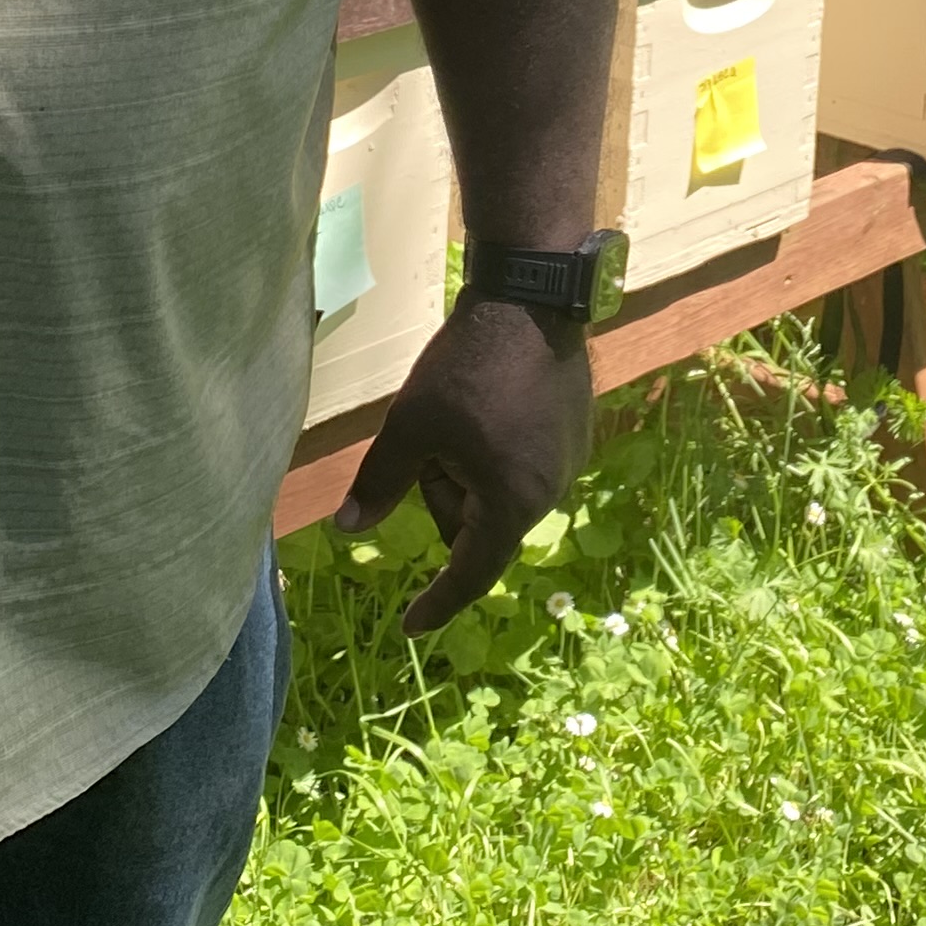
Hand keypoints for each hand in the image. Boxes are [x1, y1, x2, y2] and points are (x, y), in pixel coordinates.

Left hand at [329, 295, 594, 634]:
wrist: (530, 300)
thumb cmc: (466, 367)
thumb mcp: (411, 426)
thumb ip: (380, 483)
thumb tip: (348, 530)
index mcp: (511, 503)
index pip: (470, 573)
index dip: (438, 602)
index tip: (411, 626)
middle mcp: (550, 494)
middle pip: (481, 525)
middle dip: (446, 495)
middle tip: (430, 443)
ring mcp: (569, 463)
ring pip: (500, 494)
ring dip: (470, 473)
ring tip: (460, 416)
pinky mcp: (576, 435)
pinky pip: (524, 467)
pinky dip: (496, 455)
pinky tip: (488, 406)